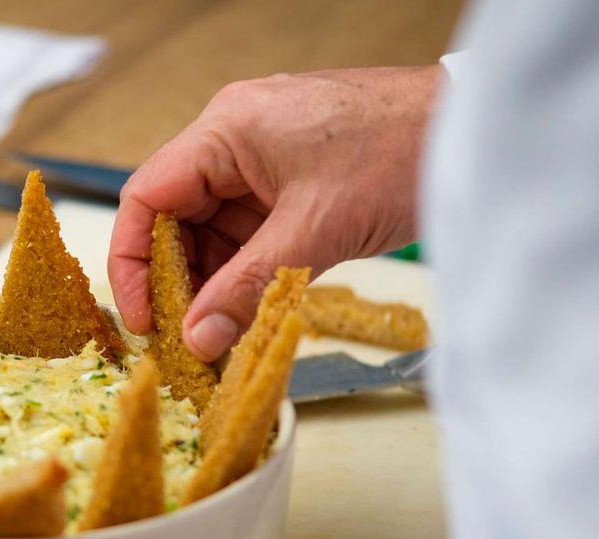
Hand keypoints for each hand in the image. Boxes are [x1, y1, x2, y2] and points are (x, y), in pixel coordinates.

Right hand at [109, 65, 442, 359]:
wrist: (473, 133)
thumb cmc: (400, 152)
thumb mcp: (315, 230)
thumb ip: (247, 288)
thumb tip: (198, 338)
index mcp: (226, 131)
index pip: (147, 198)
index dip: (133, 262)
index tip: (143, 317)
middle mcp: (234, 141)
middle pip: (175, 218)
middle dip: (175, 280)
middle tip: (182, 337)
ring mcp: (262, 162)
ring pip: (211, 231)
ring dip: (212, 283)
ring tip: (216, 334)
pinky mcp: (290, 183)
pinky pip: (247, 233)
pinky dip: (243, 273)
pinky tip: (246, 310)